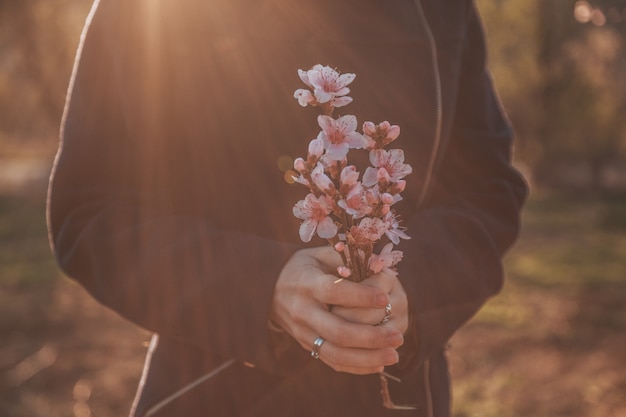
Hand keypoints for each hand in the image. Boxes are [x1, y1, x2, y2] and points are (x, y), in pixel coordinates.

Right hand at [270, 246, 404, 374]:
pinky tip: (379, 364)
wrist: (268, 290)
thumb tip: (377, 266)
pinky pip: (332, 362)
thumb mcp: (318, 255)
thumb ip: (345, 259)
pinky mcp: (307, 346)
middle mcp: (303, 311)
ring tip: (394, 354)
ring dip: (368, 357)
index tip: (384, 297)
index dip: (360, 296)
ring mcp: (304, 332)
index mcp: (307, 284)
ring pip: (336, 353)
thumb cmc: (302, 268)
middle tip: (398, 335)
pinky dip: (357, 367)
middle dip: (371, 336)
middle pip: (338, 331)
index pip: (334, 293)